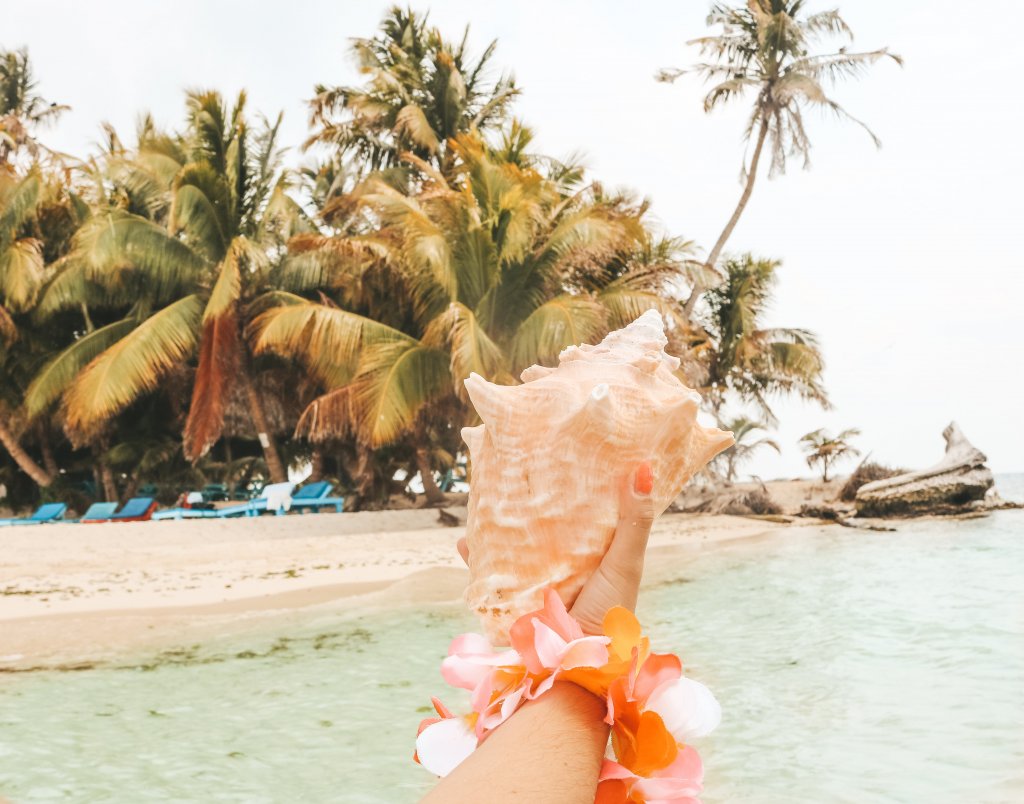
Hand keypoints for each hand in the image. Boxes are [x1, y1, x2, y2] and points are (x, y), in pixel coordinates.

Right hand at [457, 462, 655, 635]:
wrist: (576, 666)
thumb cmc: (609, 614)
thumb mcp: (624, 562)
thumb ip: (633, 520)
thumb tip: (644, 466)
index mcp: (593, 558)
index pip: (580, 518)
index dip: (570, 492)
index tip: (555, 461)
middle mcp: (564, 569)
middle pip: (543, 531)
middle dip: (526, 510)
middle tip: (510, 479)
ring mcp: (537, 584)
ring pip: (513, 549)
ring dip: (497, 530)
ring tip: (483, 506)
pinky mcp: (514, 599)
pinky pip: (491, 574)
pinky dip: (477, 559)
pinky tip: (464, 543)